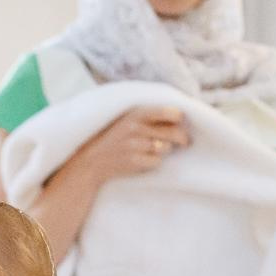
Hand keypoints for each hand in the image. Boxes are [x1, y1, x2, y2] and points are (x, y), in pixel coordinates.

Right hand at [68, 106, 188, 186]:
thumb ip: (148, 116)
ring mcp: (135, 145)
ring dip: (164, 150)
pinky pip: (157, 162)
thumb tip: (179, 117)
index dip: (179, 118)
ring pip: (166, 148)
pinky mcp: (135, 161)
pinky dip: (153, 162)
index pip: (169, 112)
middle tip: (185, 142)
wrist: (91, 160)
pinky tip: (142, 159)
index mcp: (135, 113)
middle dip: (182, 138)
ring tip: (152, 149)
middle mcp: (136, 128)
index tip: (180, 122)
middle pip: (174, 133)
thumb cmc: (112, 137)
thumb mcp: (126, 119)